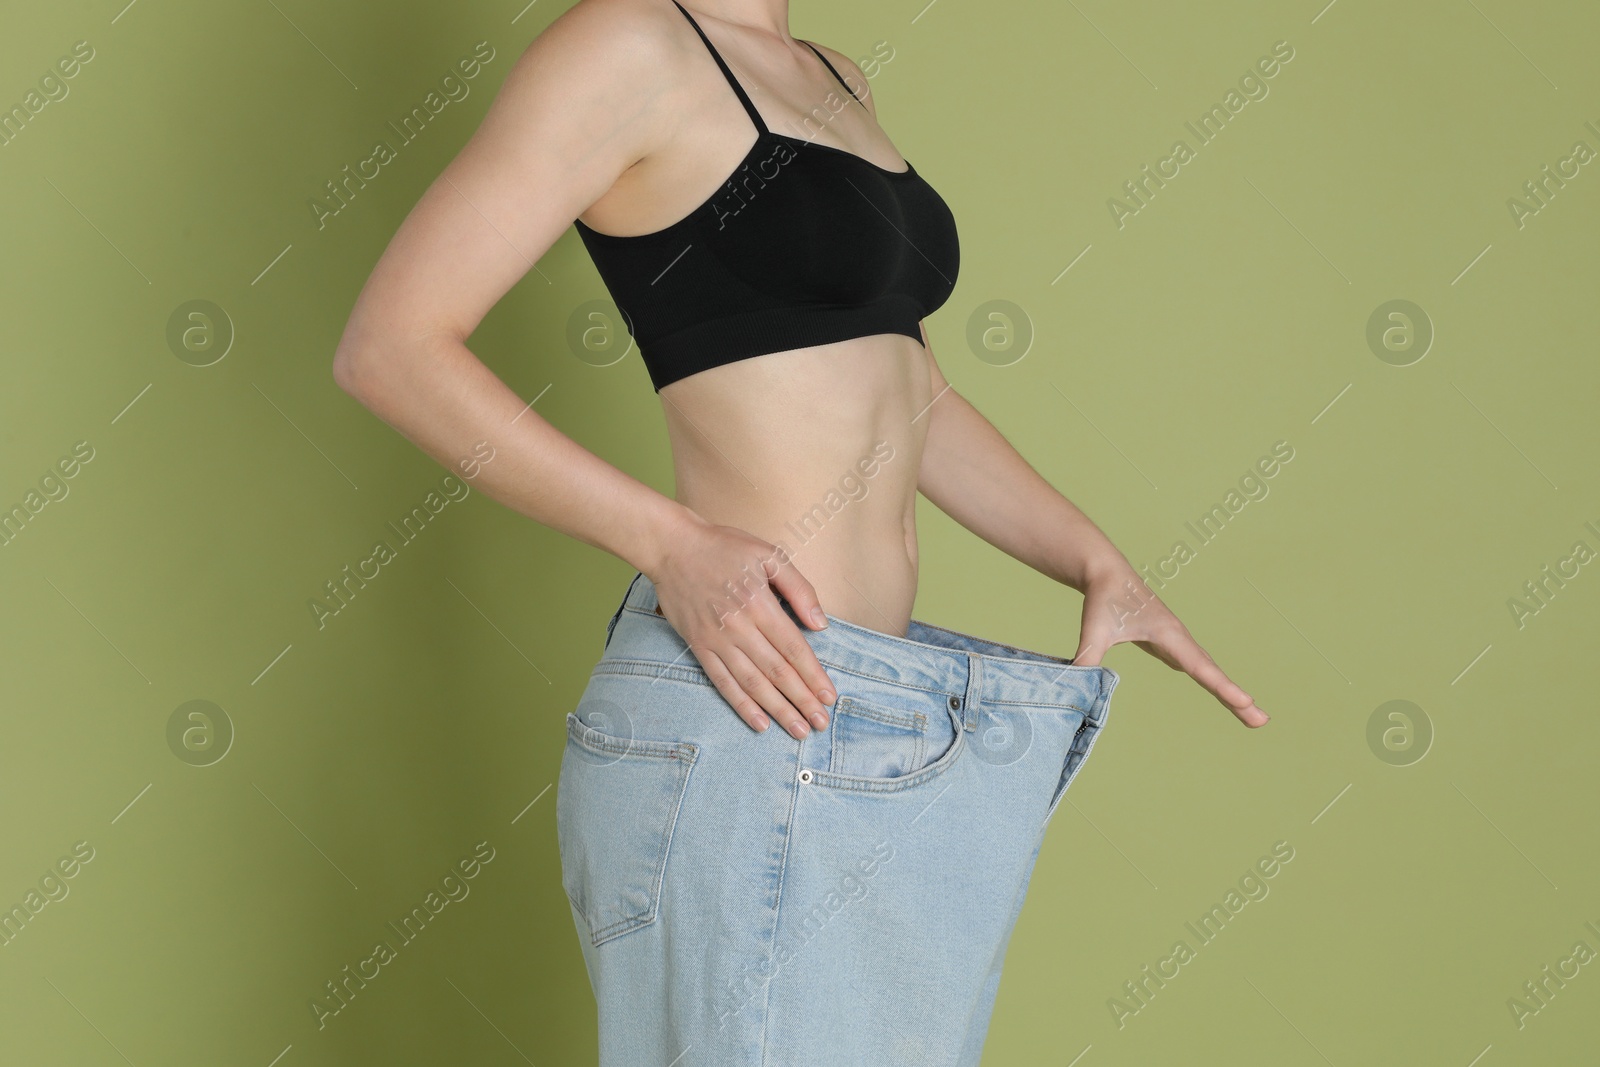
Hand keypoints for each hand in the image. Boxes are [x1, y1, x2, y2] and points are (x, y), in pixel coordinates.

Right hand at [646, 517, 835, 738]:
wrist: (672, 547)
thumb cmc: (724, 547)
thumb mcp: (769, 553)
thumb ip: (798, 587)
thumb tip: (820, 624)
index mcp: (760, 604)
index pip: (794, 648)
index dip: (814, 675)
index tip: (829, 696)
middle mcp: (739, 627)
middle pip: (777, 671)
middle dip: (802, 700)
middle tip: (820, 723)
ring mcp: (717, 640)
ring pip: (753, 683)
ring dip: (777, 709)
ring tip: (797, 729)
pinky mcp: (698, 646)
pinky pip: (722, 682)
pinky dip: (741, 705)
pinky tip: (759, 723)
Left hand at [1071, 562, 1269, 728]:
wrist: (1106, 573)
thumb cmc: (1102, 599)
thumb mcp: (1094, 630)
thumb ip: (1087, 658)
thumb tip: (1075, 686)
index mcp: (1168, 634)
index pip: (1199, 667)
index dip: (1222, 686)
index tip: (1246, 702)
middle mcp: (1179, 638)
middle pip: (1212, 672)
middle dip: (1236, 697)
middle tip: (1261, 721)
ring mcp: (1176, 641)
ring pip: (1206, 669)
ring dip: (1227, 691)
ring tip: (1249, 714)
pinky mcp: (1169, 643)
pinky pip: (1195, 666)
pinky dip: (1211, 681)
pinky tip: (1220, 693)